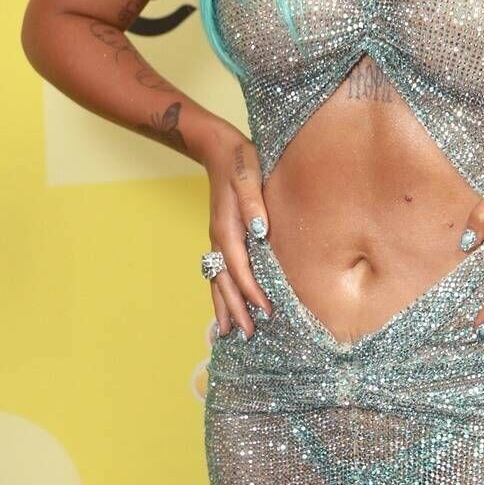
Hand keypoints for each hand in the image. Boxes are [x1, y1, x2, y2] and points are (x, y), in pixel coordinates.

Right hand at [200, 121, 272, 339]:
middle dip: (236, 309)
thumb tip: (259, 231)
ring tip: (230, 332)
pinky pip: (218, 271)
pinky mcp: (221, 236)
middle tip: (248, 335)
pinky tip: (225, 305)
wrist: (220, 149)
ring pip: (217, 280)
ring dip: (224, 306)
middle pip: (224, 282)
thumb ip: (254, 202)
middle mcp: (218, 238)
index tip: (266, 310)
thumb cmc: (241, 161)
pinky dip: (220, 291)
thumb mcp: (249, 176)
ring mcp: (217, 238)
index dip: (252, 291)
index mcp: (227, 227)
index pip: (240, 268)